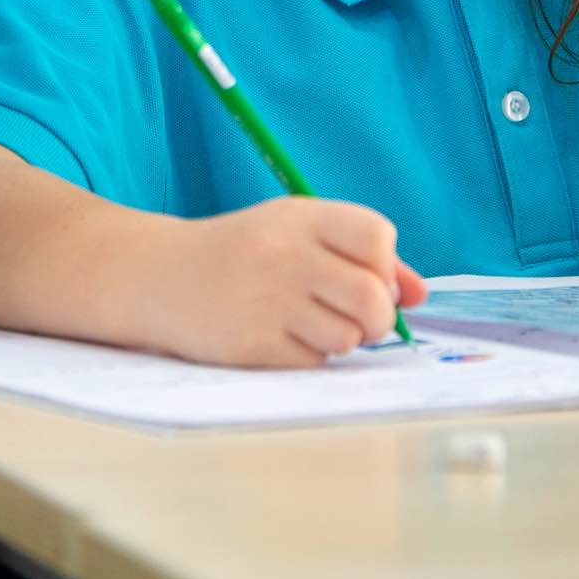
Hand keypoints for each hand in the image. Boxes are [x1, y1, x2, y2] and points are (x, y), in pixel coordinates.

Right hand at [154, 196, 426, 367]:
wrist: (160, 276)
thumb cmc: (244, 254)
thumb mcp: (295, 234)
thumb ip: (360, 256)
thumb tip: (419, 294)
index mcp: (299, 217)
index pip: (376, 236)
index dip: (383, 264)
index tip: (366, 274)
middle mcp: (283, 254)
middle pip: (372, 297)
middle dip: (378, 317)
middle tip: (358, 318)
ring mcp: (266, 300)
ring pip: (348, 337)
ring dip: (340, 338)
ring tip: (304, 320)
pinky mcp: (253, 344)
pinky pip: (314, 361)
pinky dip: (306, 354)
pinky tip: (275, 334)